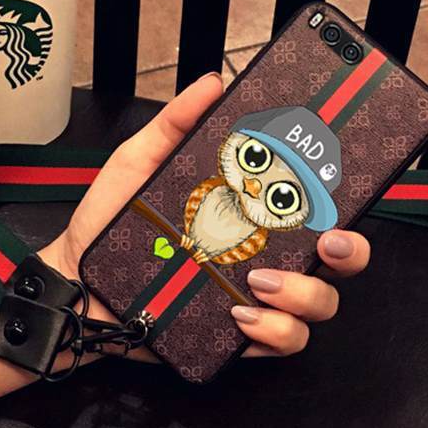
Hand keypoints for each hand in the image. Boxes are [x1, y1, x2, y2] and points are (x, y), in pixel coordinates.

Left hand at [40, 72, 369, 360]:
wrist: (78, 277)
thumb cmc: (112, 221)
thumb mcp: (140, 162)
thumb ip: (176, 124)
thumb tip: (212, 85)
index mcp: (252, 214)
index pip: (315, 205)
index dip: (344, 196)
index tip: (343, 181)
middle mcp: (266, 255)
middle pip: (338, 258)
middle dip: (349, 250)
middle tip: (328, 239)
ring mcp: (256, 298)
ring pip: (318, 304)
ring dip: (303, 293)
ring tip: (258, 279)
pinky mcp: (237, 338)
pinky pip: (282, 342)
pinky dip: (274, 332)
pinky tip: (242, 315)